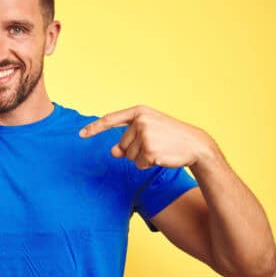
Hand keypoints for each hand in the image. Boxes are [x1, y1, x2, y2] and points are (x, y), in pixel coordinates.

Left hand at [78, 104, 212, 169]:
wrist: (195, 144)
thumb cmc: (170, 137)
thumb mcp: (148, 133)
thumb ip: (128, 140)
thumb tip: (113, 152)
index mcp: (139, 112)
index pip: (111, 119)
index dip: (94, 128)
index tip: (80, 134)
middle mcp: (140, 122)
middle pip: (121, 145)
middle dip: (134, 150)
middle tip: (155, 144)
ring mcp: (145, 136)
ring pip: (129, 156)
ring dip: (142, 157)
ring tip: (159, 148)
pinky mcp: (150, 150)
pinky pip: (139, 164)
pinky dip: (148, 164)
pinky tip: (162, 156)